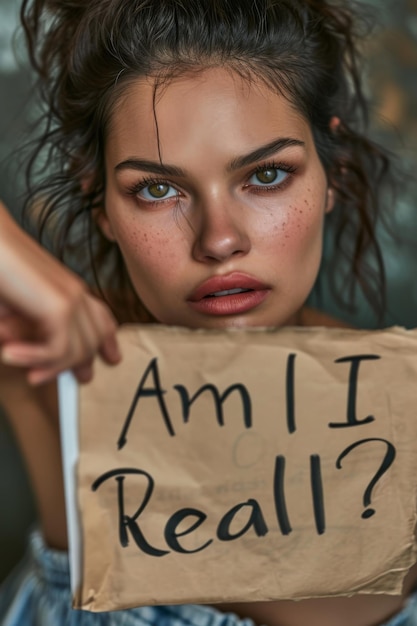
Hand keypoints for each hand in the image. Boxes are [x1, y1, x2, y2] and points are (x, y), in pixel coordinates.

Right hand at [0, 201, 120, 383]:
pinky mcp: (60, 306)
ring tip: (27, 372)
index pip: (102, 317)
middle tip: (63, 380)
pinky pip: (59, 350)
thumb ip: (31, 325)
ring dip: (51, 367)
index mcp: (70, 288)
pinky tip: (11, 355)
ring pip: (78, 351)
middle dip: (81, 363)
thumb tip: (36, 355)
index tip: (112, 359)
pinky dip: (35, 358)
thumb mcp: (19, 305)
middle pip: (94, 339)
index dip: (109, 340)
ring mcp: (71, 299)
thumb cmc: (1, 272)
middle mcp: (76, 292)